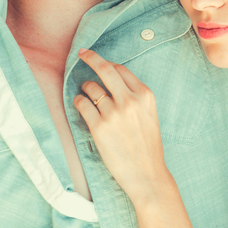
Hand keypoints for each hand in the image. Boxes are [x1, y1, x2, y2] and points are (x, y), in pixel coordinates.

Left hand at [74, 49, 170, 204]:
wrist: (147, 174)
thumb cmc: (147, 146)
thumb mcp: (149, 114)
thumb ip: (135, 96)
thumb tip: (112, 78)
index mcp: (145, 95)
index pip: (121, 69)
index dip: (106, 62)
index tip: (96, 58)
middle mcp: (130, 101)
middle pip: (105, 69)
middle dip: (91, 57)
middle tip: (81, 53)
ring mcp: (114, 113)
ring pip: (91, 87)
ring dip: (85, 88)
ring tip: (86, 94)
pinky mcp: (99, 127)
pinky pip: (81, 103)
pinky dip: (78, 102)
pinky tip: (81, 105)